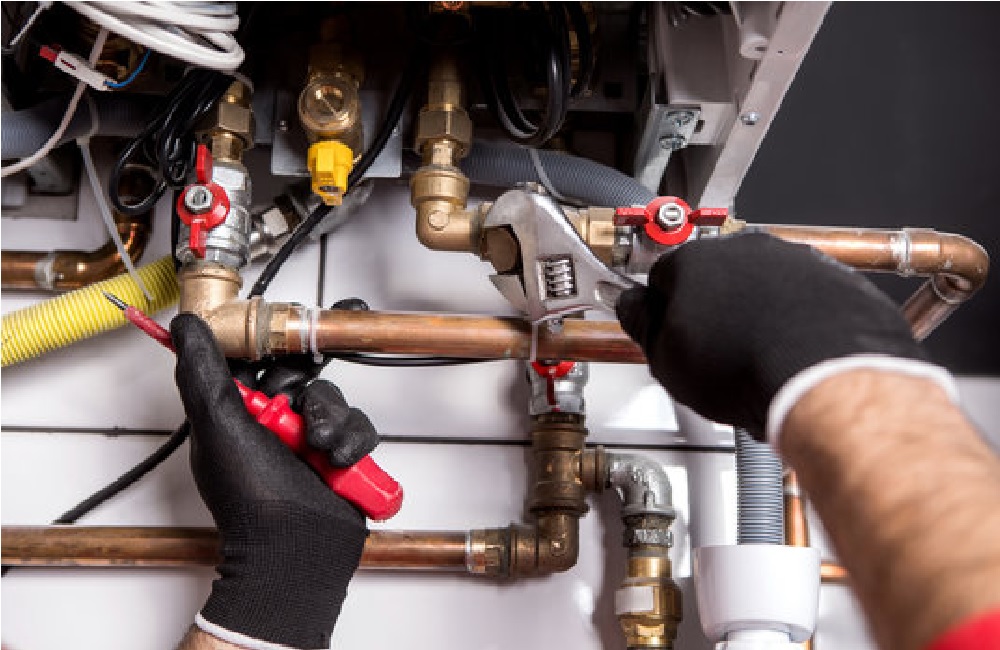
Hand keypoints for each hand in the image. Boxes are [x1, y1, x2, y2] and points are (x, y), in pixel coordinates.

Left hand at [171, 314, 377, 648]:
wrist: (295, 551)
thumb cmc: (250, 500)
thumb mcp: (218, 426)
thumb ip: (203, 371)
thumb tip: (186, 327)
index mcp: (237, 409)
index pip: (255, 355)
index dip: (273, 334)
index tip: (292, 319)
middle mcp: (272, 420)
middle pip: (301, 370)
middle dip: (309, 380)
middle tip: (310, 379)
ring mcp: (308, 438)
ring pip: (333, 397)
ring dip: (331, 419)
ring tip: (321, 447)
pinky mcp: (341, 455)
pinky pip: (358, 426)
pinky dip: (353, 441)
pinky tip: (338, 462)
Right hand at [615, 232, 926, 438]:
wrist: (824, 378)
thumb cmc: (747, 368)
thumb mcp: (665, 358)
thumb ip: (643, 324)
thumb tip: (633, 306)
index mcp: (693, 261)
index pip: (661, 277)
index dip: (661, 310)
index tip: (666, 331)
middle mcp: (744, 250)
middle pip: (714, 277)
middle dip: (711, 309)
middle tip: (711, 354)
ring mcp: (793, 261)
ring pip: (762, 285)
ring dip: (755, 314)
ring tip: (754, 362)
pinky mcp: (834, 280)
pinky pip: (805, 297)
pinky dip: (797, 320)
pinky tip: (790, 356)